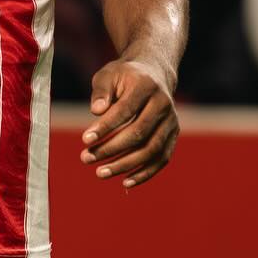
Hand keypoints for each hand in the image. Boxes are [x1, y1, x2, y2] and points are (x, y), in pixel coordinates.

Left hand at [81, 59, 179, 189]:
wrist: (154, 74)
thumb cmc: (124, 77)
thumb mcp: (108, 75)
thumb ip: (101, 91)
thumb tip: (96, 111)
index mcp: (146, 86)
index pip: (124, 111)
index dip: (105, 127)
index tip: (85, 140)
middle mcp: (163, 104)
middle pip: (138, 133)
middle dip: (110, 149)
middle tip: (86, 158)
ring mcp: (171, 121)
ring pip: (151, 149)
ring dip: (125, 165)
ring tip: (100, 173)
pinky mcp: (173, 134)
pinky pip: (162, 158)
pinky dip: (145, 173)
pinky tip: (125, 182)